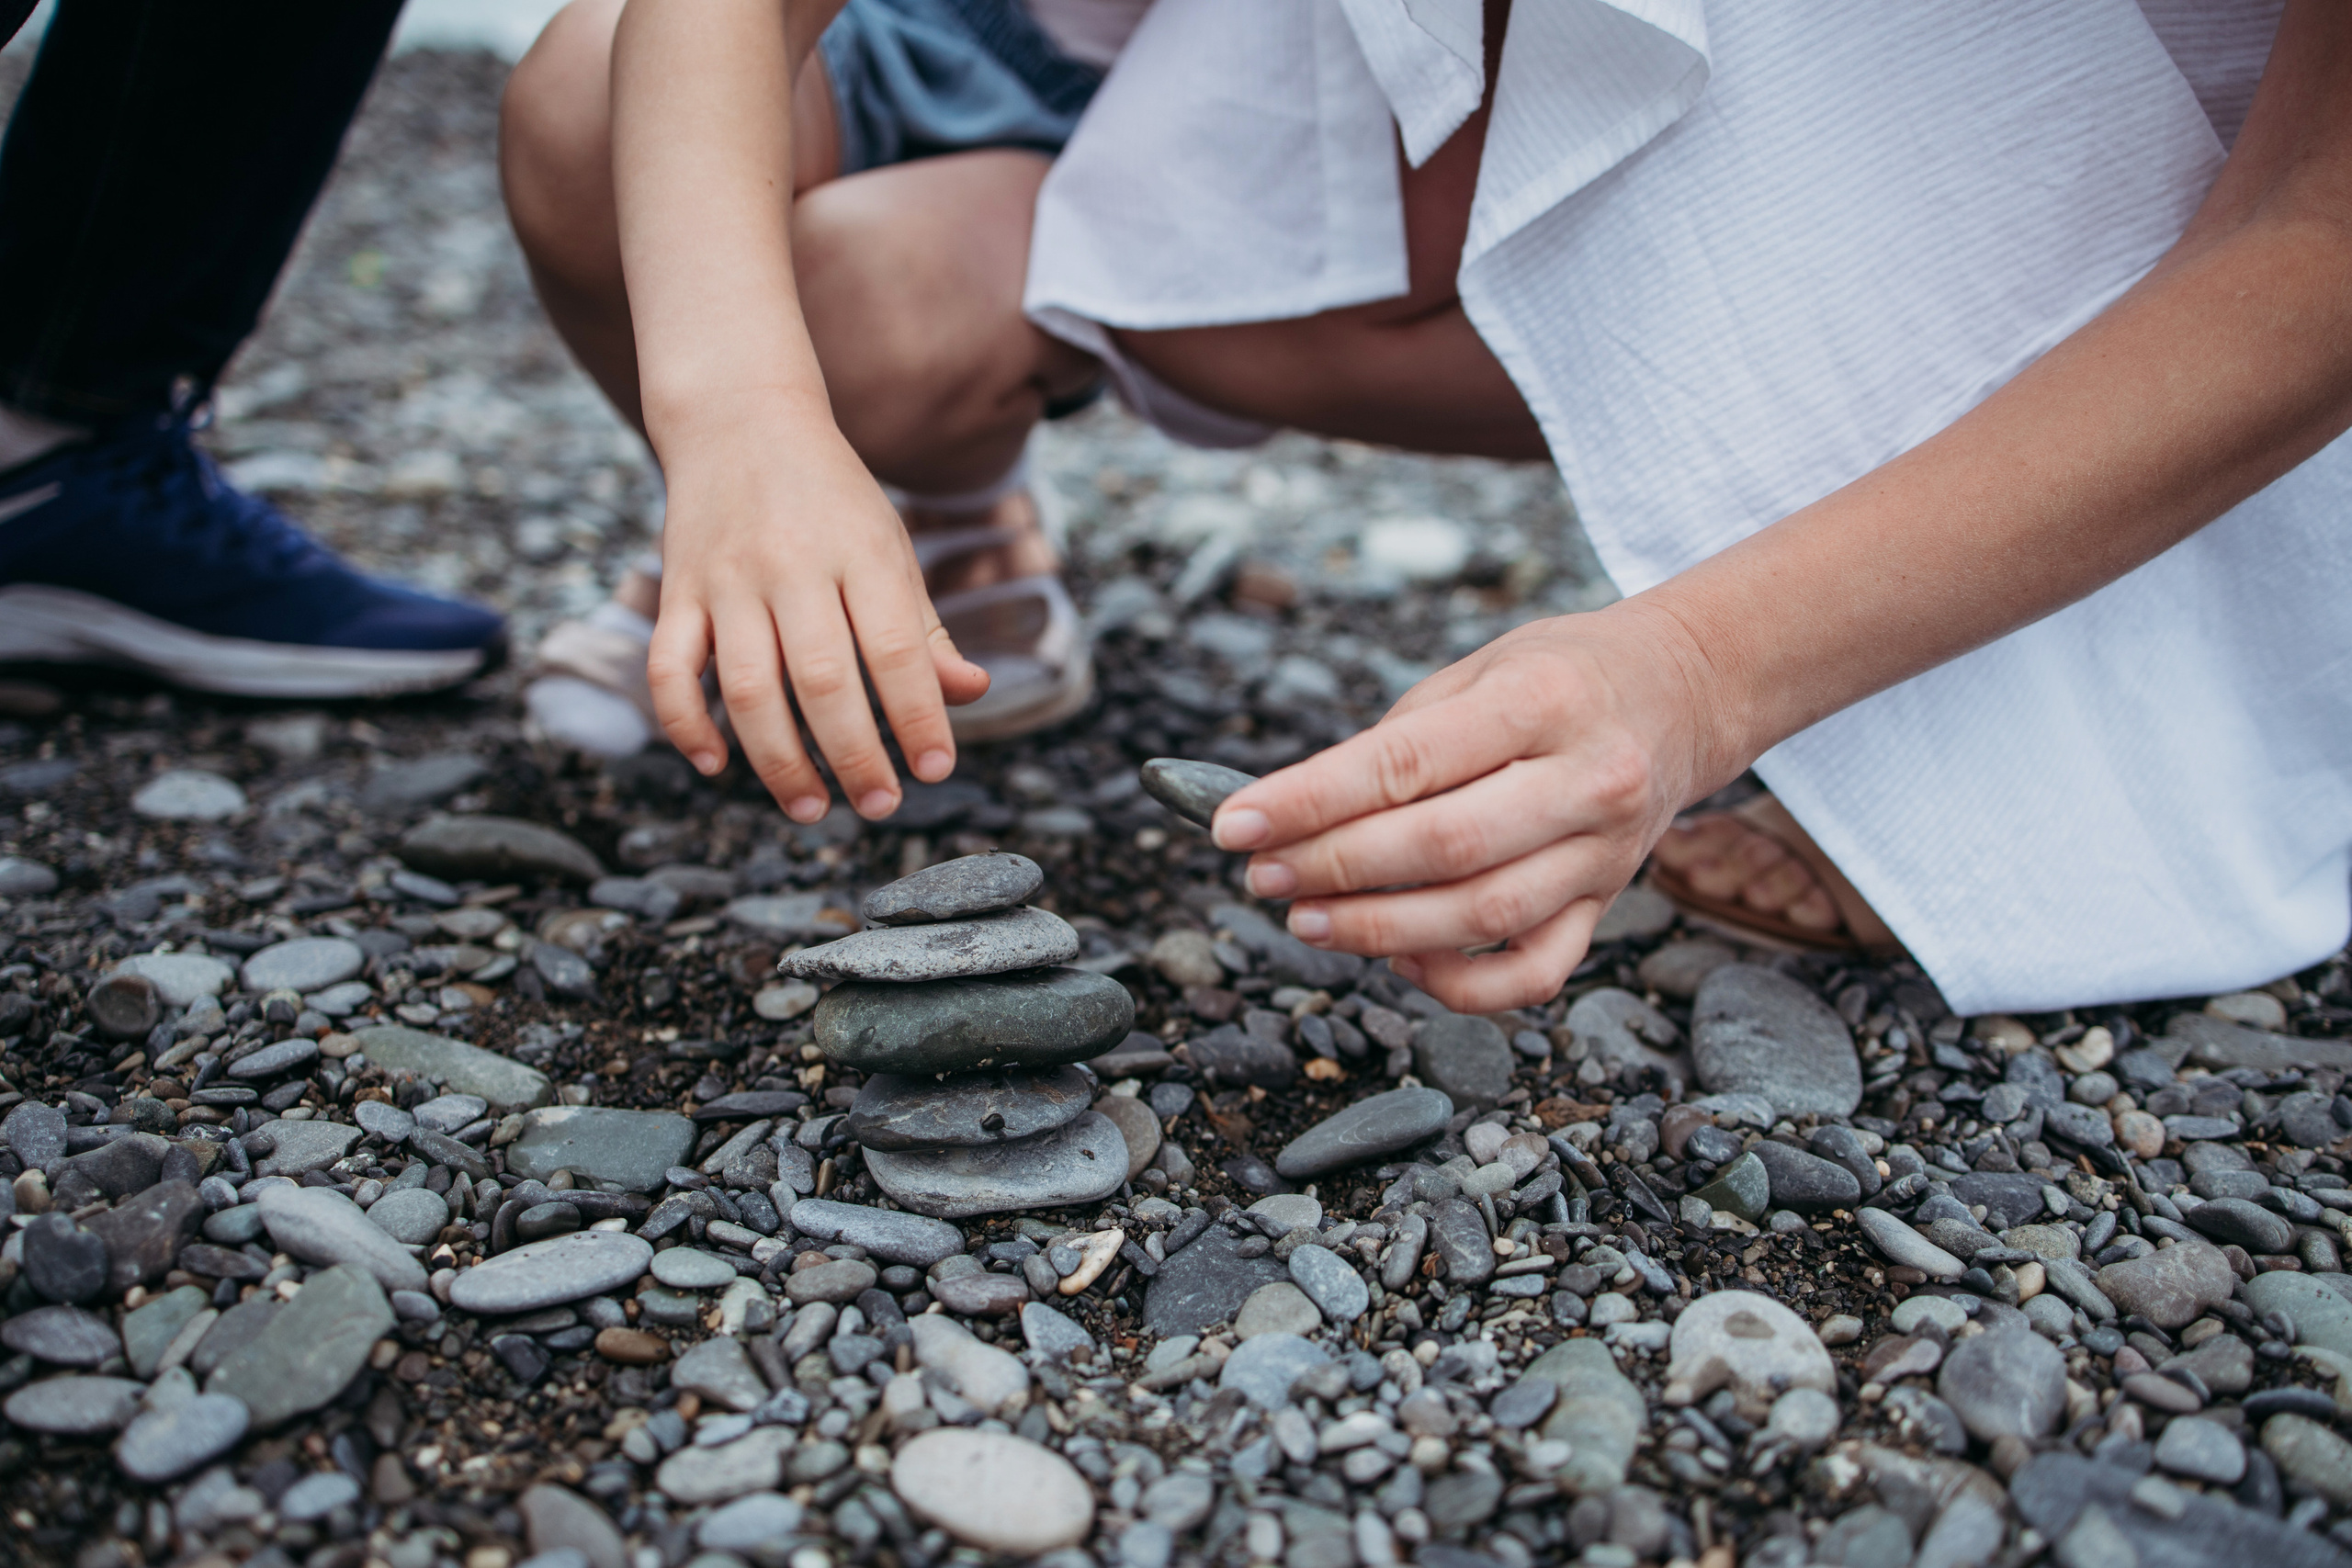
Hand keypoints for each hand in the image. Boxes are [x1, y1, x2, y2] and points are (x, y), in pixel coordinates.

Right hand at [646, 404, 990, 821]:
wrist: (739, 417)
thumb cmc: (831, 498)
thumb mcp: (890, 548)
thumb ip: (925, 629)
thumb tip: (971, 693)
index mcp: (861, 553)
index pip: (895, 649)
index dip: (918, 716)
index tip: (935, 771)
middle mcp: (792, 567)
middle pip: (822, 679)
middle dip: (853, 754)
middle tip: (878, 806)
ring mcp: (726, 581)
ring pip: (745, 686)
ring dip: (777, 759)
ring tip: (810, 808)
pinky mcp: (676, 591)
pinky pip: (669, 667)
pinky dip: (684, 722)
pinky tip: (713, 764)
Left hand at [1210, 601, 1727, 1010]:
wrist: (1681, 694)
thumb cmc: (1557, 677)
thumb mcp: (1476, 672)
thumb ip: (1395, 742)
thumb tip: (1289, 813)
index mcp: (1542, 699)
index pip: (1407, 762)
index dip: (1311, 800)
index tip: (1236, 823)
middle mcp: (1586, 778)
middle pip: (1444, 846)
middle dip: (1334, 868)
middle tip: (1262, 876)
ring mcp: (1605, 851)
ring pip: (1485, 914)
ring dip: (1379, 929)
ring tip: (1307, 919)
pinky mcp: (1608, 903)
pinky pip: (1534, 973)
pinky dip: (1459, 982)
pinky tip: (1401, 959)